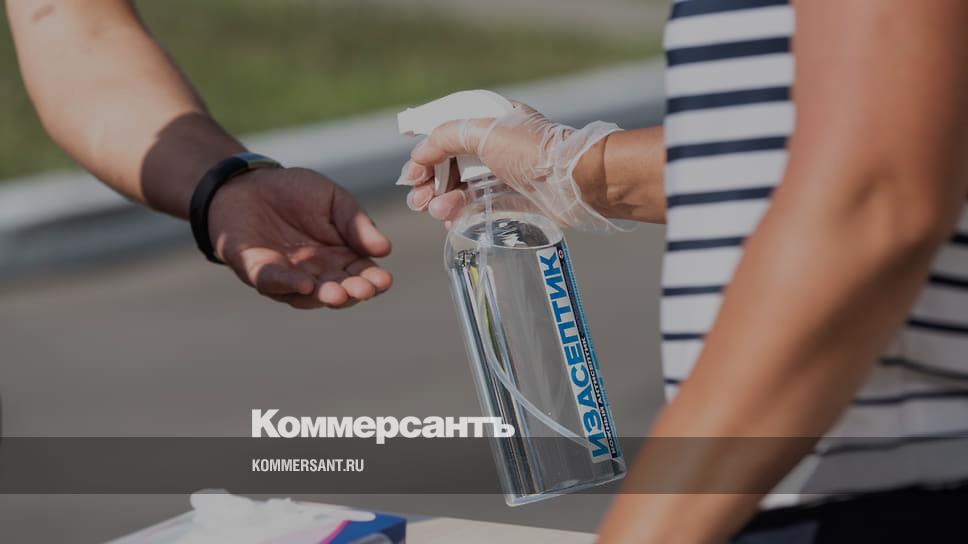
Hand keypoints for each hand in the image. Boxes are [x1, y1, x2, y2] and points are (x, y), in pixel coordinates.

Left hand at [207, 167, 391, 308]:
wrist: (249, 183)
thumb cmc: (296, 193)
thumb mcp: (335, 201)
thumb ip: (357, 224)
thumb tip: (385, 249)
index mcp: (340, 258)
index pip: (362, 275)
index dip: (374, 280)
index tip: (384, 280)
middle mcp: (316, 274)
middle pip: (339, 291)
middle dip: (352, 293)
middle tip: (363, 289)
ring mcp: (286, 276)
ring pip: (307, 295)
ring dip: (323, 296)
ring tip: (337, 293)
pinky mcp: (256, 270)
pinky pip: (271, 281)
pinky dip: (287, 284)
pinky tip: (305, 284)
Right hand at [396, 102, 621, 229]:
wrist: (574, 182)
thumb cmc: (533, 152)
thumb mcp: (484, 132)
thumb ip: (447, 136)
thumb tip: (421, 152)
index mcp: (490, 122)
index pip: (447, 135)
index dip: (426, 155)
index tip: (411, 175)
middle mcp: (497, 147)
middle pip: (451, 165)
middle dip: (430, 183)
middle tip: (418, 200)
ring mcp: (505, 176)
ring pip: (462, 189)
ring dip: (443, 200)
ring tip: (437, 212)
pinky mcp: (514, 202)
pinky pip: (479, 208)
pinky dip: (461, 214)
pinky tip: (451, 221)